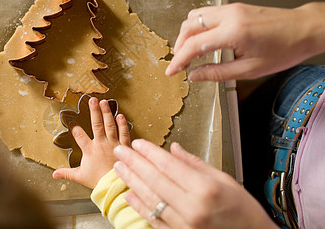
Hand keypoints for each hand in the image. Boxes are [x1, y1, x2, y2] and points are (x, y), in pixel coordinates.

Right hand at [52, 97, 130, 188]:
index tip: (71, 120)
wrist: (115, 186)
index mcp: (89, 150)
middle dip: (94, 111)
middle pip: (96, 124)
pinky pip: (124, 133)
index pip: (79, 136)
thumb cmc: (98, 181)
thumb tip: (54, 174)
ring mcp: (113, 144)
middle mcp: (101, 144)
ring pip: (110, 125)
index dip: (74, 127)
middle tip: (92, 99)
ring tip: (104, 102)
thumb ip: (66, 173)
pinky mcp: (124, 146)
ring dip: (106, 112)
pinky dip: (122, 124)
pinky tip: (120, 115)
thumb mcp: (80, 176)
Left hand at [113, 139, 277, 228]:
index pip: (169, 166)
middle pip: (155, 180)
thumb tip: (173, 149)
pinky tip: (128, 195)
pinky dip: (139, 206)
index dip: (150, 152)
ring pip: (150, 199)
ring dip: (131, 182)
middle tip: (120, 151)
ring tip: (119, 168)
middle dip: (134, 163)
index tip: (138, 143)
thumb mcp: (225, 180)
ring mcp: (183, 224)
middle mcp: (192, 208)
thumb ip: (196, 164)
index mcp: (205, 189)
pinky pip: (153, 219)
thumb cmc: (243, 211)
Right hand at [166, 2, 324, 80]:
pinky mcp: (234, 7)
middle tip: (179, 64)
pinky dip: (197, 27)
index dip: (179, 60)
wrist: (305, 29)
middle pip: (189, 27)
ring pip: (194, 17)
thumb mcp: (250, 69)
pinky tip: (201, 41)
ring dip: (186, 35)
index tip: (171, 71)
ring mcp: (231, 8)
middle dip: (179, 47)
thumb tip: (195, 75)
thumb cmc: (285, 49)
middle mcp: (229, 15)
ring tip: (188, 53)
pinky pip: (206, 13)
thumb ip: (218, 73)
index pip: (194, 45)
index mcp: (234, 32)